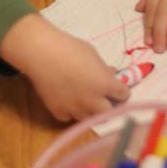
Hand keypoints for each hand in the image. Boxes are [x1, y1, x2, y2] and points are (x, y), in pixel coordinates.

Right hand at [0, 14, 129, 120]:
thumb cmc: (70, 48)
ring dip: (91, 111)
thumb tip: (110, 73)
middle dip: (109, 106)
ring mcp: (76, 109)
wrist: (43, 55)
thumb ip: (103, 68)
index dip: (122, 91)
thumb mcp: (92, 54)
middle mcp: (94, 101)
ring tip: (85, 100)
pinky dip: (71, 112)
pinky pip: (70, 117)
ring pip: (90, 118)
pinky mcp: (59, 112)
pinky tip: (68, 102)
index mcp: (105, 84)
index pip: (123, 94)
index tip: (119, 88)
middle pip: (109, 113)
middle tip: (105, 98)